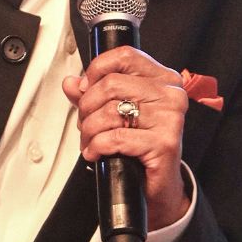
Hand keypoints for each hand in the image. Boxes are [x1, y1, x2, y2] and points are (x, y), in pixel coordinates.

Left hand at [62, 46, 191, 230]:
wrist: (159, 185)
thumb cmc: (141, 145)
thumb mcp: (116, 113)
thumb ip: (92, 94)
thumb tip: (71, 83)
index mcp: (163, 79)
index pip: (125, 56)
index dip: (97, 70)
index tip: (85, 88)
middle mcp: (170, 95)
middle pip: (112, 84)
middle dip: (88, 106)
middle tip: (85, 122)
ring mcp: (170, 118)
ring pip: (110, 111)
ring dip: (89, 129)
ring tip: (89, 140)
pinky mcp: (164, 143)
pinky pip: (115, 137)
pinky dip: (97, 146)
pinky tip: (96, 152)